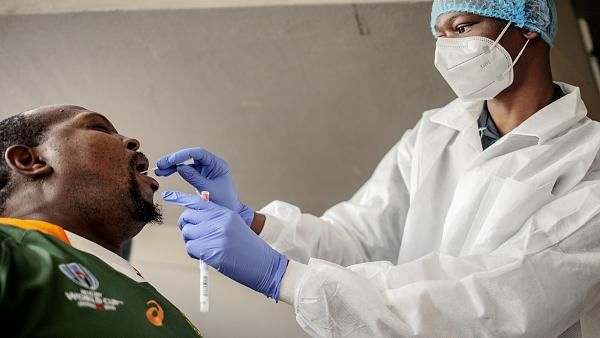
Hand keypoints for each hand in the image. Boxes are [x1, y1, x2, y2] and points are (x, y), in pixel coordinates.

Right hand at [155, 148, 253, 225]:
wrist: (229, 212)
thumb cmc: (223, 202)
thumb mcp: (208, 190)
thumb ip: (194, 178)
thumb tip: (180, 167)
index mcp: (218, 164)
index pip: (199, 153)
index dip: (183, 155)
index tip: (171, 160)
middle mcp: (211, 164)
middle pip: (190, 156)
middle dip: (175, 159)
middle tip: (160, 164)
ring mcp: (205, 169)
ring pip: (186, 162)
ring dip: (172, 165)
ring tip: (159, 170)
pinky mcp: (200, 175)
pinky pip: (186, 170)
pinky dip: (176, 171)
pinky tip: (165, 173)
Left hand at [162, 191, 287, 299]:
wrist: (265, 265)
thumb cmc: (248, 248)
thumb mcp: (234, 226)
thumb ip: (215, 220)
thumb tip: (193, 223)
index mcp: (225, 212)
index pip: (198, 201)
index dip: (180, 197)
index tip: (167, 195)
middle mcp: (220, 220)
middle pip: (187, 218)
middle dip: (187, 228)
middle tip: (195, 237)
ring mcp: (216, 235)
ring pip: (187, 234)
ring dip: (191, 243)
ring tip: (206, 249)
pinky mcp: (213, 251)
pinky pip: (190, 248)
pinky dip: (194, 254)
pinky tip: (207, 257)